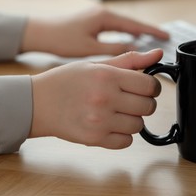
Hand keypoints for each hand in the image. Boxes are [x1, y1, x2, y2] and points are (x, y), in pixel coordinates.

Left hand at [21, 7, 168, 56]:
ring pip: (123, 26)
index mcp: (104, 17)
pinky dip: (125, 35)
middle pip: (132, 23)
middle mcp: (103, 14)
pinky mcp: (93, 23)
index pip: (134, 25)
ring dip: (137, 33)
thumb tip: (134, 51)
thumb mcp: (90, 48)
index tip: (165, 37)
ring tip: (151, 41)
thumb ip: (113, 49)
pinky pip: (115, 29)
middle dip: (147, 31)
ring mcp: (98, 18)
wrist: (41, 33)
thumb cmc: (61, 39)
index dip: (151, 31)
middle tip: (163, 38)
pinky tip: (129, 42)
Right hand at [29, 49, 162, 148]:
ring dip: (132, 119)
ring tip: (117, 111)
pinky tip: (110, 124)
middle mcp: (104, 99)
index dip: (152, 86)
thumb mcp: (96, 63)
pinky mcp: (94, 139)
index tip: (145, 87)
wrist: (37, 103)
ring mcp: (99, 121)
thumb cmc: (66, 80)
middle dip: (144, 102)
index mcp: (107, 76)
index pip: (149, 85)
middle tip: (130, 99)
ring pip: (139, 125)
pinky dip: (122, 134)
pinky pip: (126, 141)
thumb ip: (130, 60)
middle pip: (148, 106)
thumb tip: (158, 54)